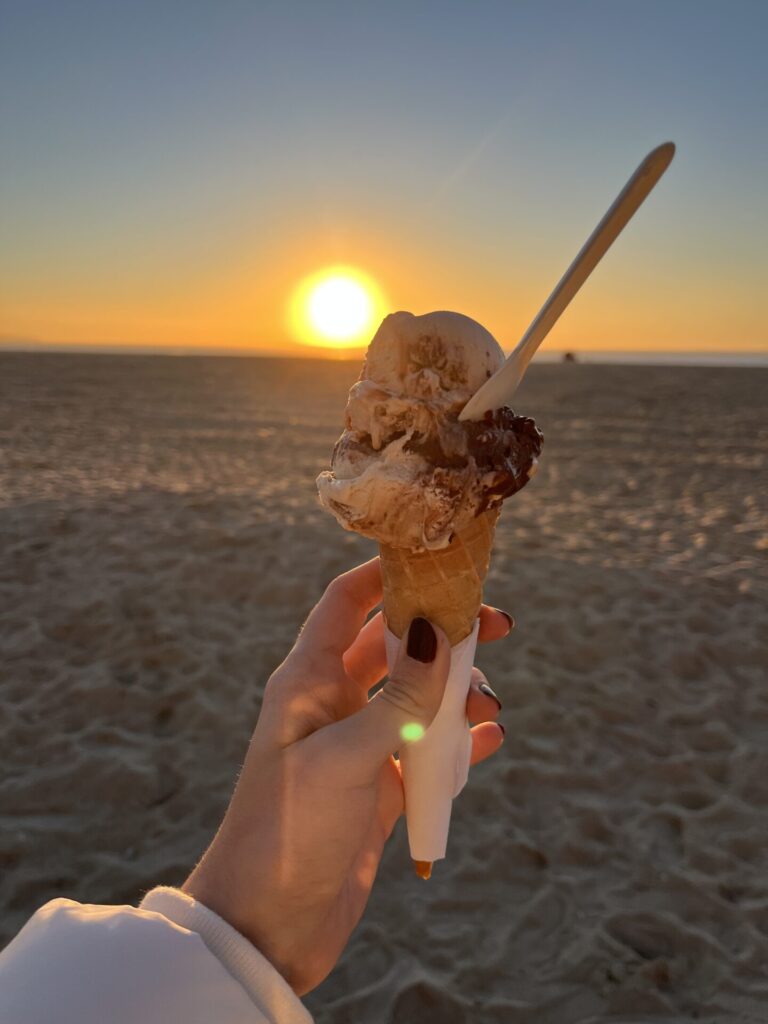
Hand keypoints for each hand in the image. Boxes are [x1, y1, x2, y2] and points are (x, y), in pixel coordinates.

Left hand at [183, 558, 509, 994]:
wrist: (268, 925)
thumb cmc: (289, 829)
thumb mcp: (345, 756)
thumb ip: (398, 699)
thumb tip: (439, 635)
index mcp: (308, 679)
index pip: (345, 602)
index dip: (386, 573)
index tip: (437, 557)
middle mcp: (333, 702)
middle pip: (395, 645)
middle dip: (443, 631)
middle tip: (497, 624)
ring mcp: (359, 745)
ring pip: (418, 696)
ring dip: (458, 693)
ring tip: (490, 707)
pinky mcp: (380, 788)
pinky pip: (427, 750)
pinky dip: (459, 742)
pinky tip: (489, 739)